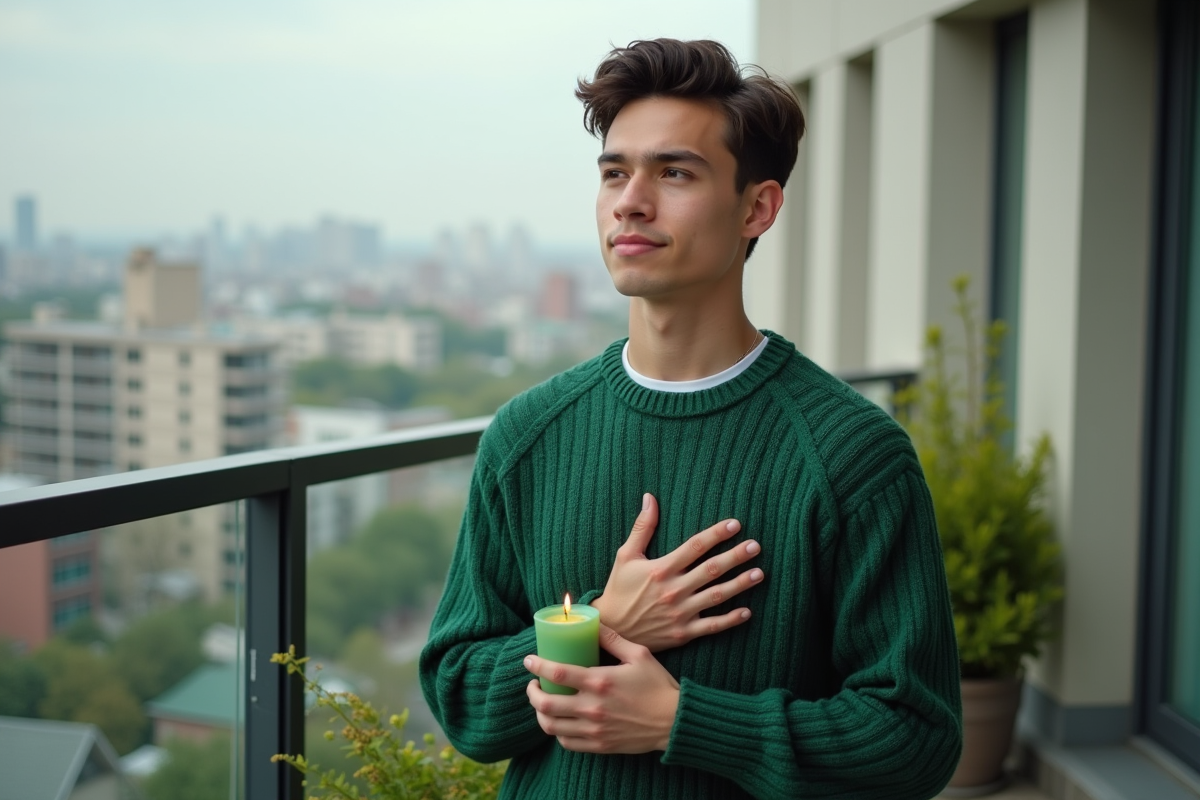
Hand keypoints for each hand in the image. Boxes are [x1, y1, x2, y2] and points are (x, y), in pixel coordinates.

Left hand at [524, 624, 679, 753]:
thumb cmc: (658, 686)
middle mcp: (592, 708)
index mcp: (600, 682)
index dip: (537, 665)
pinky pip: (567, 743)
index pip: (557, 673)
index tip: (528, 660)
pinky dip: (558, 732)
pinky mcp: (599, 745)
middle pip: (546, 704)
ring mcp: (594, 730)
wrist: (674, 722)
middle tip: (533, 684)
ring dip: (540, 713)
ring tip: (543, 703)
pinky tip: (561, 721)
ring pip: (552, 726)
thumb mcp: (639, 655)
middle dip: (532, 693)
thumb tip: (593, 622)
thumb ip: (613, 639)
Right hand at [591, 493, 763, 651]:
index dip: (716, 534)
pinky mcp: (683, 633)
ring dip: (739, 584)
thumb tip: (650, 497)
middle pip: (711, 570)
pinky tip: (748, 611)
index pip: (694, 547)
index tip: (735, 524)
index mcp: (661, 569)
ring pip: (716, 596)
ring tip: (759, 573)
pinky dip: (730, 619)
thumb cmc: (619, 589)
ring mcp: (680, 613)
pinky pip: (712, 626)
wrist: (610, 629)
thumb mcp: (626, 556)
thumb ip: (642, 527)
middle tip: (755, 546)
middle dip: (735, 556)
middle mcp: (673, 590)